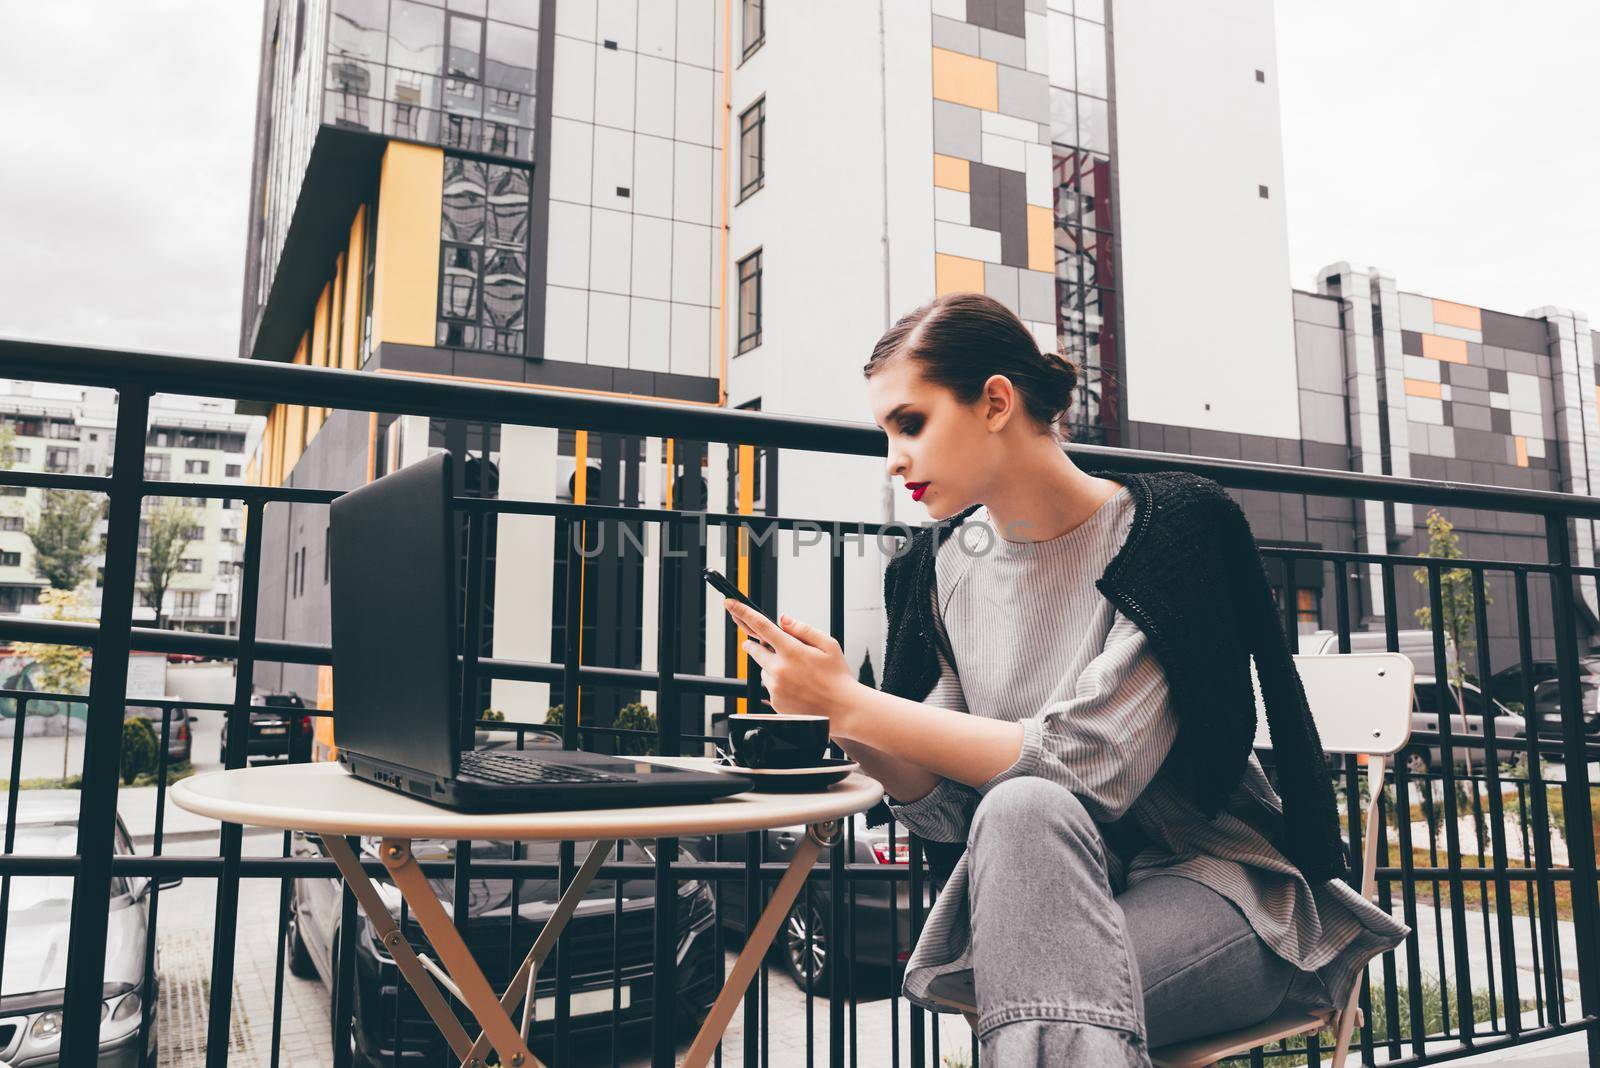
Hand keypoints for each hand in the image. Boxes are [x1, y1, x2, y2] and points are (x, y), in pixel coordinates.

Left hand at [723, 598, 856, 722]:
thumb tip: (783, 620)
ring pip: (764, 669)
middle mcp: (780, 669)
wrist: (844, 709)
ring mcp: (776, 687)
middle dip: (756, 644)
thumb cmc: (838, 677)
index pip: (761, 626)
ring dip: (772, 665)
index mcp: (792, 651)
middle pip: (755, 649)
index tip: (730, 605)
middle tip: (769, 645)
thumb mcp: (828, 644)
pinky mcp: (775, 702)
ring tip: (798, 673)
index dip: (743, 613)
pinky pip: (770, 686)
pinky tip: (798, 686)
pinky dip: (778, 682)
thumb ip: (803, 629)